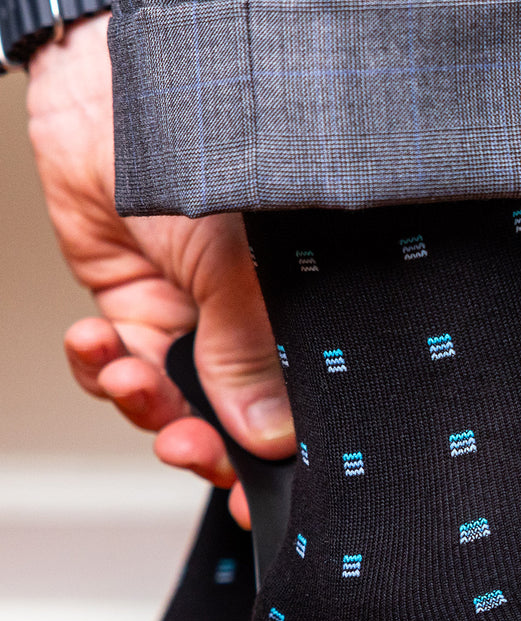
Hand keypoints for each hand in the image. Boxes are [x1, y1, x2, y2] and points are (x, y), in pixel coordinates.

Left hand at [24, 15, 293, 520]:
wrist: (115, 90)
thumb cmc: (202, 149)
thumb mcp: (236, 265)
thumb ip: (246, 354)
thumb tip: (266, 436)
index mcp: (296, 320)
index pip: (295, 409)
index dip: (277, 464)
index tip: (261, 502)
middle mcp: (248, 329)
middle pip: (232, 421)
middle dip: (203, 444)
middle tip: (189, 448)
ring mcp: (191, 323)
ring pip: (171, 402)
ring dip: (146, 405)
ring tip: (131, 377)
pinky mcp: (133, 308)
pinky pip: (115, 367)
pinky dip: (98, 368)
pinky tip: (98, 346)